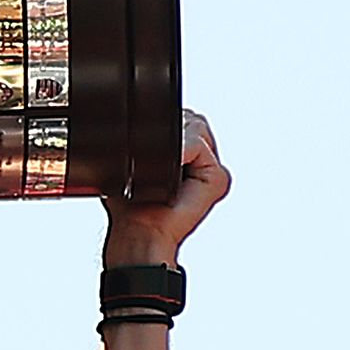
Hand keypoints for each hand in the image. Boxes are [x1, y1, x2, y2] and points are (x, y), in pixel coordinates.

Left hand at [101, 110, 230, 266]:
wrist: (140, 234)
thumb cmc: (131, 207)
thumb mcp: (134, 163)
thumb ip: (146, 138)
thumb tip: (141, 116)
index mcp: (189, 159)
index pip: (185, 120)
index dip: (165, 124)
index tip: (146, 150)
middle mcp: (206, 163)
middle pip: (192, 119)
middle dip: (169, 132)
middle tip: (151, 166)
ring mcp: (214, 171)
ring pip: (195, 128)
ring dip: (171, 145)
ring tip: (159, 175)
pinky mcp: (218, 178)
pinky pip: (196, 146)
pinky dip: (178, 155)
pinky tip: (168, 176)